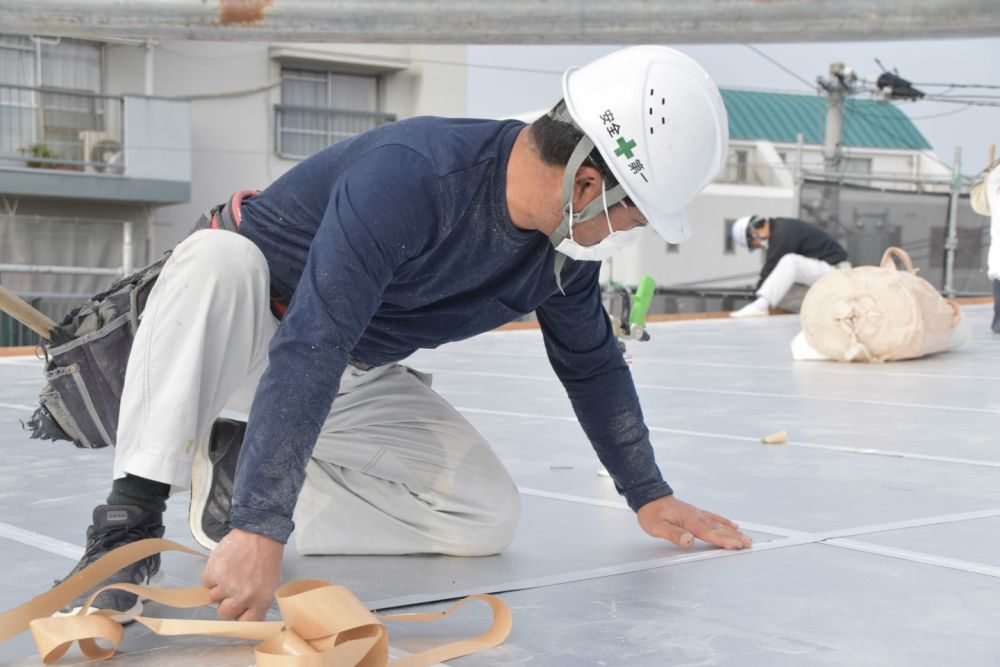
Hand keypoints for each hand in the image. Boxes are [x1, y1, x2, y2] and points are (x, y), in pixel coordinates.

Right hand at [202, 527, 283, 620]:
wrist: (259, 533)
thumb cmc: (267, 558)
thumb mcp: (272, 584)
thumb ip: (259, 602)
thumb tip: (247, 617)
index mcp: (261, 600)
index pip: (245, 623)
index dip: (240, 616)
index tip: (239, 611)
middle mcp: (243, 596)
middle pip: (224, 614)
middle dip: (227, 603)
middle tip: (233, 590)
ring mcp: (227, 585)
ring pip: (213, 598)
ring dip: (219, 588)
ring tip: (230, 573)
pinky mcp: (214, 572)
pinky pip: (206, 583)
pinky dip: (212, 576)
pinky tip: (224, 566)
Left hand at [637, 495, 751, 549]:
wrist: (648, 496)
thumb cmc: (651, 513)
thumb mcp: (657, 527)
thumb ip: (674, 534)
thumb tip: (689, 540)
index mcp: (689, 521)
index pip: (710, 533)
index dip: (724, 540)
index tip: (737, 545)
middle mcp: (697, 517)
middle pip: (719, 529)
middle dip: (735, 537)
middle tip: (749, 543)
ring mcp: (697, 514)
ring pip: (719, 524)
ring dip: (733, 532)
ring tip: (746, 537)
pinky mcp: (695, 513)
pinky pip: (714, 517)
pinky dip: (724, 522)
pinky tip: (732, 525)